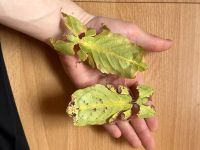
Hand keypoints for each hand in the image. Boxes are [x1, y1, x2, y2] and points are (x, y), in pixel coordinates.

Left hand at [59, 16, 172, 149]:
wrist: (77, 32)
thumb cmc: (103, 30)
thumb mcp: (129, 33)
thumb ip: (148, 42)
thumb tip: (169, 43)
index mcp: (128, 74)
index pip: (141, 98)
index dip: (148, 112)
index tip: (154, 125)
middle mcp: (116, 85)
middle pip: (131, 110)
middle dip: (140, 127)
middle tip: (149, 144)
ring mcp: (102, 90)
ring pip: (116, 114)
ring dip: (126, 129)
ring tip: (135, 145)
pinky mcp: (88, 92)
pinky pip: (98, 110)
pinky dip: (106, 122)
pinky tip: (115, 133)